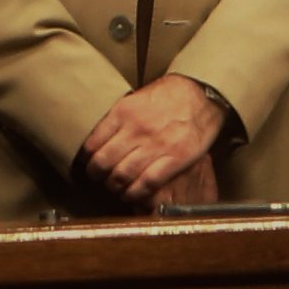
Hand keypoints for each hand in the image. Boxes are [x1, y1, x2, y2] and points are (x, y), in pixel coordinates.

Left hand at [81, 76, 226, 202]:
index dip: (87, 159)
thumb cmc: (169, 95)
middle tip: (99, 179)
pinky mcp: (174, 158)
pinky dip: (135, 193)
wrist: (201, 94)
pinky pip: (147, 183)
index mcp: (124, 112)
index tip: (88, 164)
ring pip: (122, 176)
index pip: (93, 144)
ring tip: (115, 187)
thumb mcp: (137, 98)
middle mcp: (136, 129)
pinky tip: (132, 194)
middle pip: (104, 163)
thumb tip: (100, 135)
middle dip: (97, 176)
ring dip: (114, 186)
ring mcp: (155, 145)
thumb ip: (119, 117)